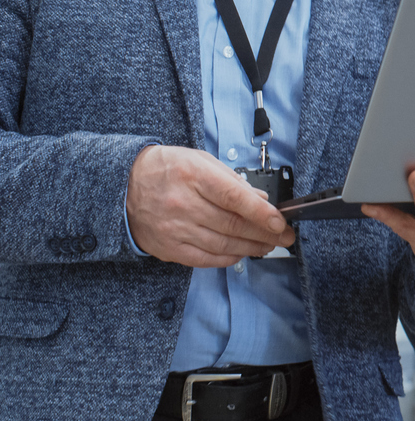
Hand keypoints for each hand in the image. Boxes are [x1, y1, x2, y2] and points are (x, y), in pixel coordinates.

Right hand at [126, 145, 295, 266]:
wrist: (124, 185)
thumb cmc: (167, 169)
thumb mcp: (201, 161)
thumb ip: (232, 180)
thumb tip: (259, 198)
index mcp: (194, 176)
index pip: (235, 198)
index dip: (261, 213)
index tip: (280, 221)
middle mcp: (183, 204)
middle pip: (233, 225)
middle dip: (264, 233)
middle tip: (284, 236)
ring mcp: (175, 229)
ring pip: (222, 245)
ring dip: (251, 247)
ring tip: (268, 245)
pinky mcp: (168, 247)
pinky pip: (205, 259)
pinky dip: (228, 259)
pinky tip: (242, 253)